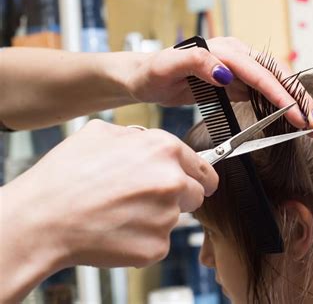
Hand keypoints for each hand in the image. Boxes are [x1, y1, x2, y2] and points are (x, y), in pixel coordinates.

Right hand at [0, 120, 217, 301]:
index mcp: (163, 149)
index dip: (197, 177)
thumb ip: (136, 135)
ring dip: (155, 217)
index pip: (202, 167)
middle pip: (195, 195)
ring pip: (173, 218)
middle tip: (147, 199)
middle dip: (178, 197)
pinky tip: (116, 230)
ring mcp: (166, 216)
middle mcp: (172, 181)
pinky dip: (142, 239)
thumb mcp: (100, 133)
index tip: (197, 184)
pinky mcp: (156, 246)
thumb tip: (148, 141)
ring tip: (120, 212)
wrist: (42, 219)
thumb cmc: (65, 176)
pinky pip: (158, 241)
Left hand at [126, 37, 312, 130]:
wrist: (145, 76)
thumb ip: (196, 62)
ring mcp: (238, 69)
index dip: (281, 95)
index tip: (297, 115)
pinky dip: (279, 106)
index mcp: (225, 50)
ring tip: (312, 124)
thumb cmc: (154, 71)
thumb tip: (226, 73)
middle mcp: (236, 56)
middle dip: (299, 100)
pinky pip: (263, 92)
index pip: (260, 73)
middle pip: (277, 76)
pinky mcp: (235, 81)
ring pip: (275, 84)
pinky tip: (290, 118)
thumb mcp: (168, 66)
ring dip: (295, 103)